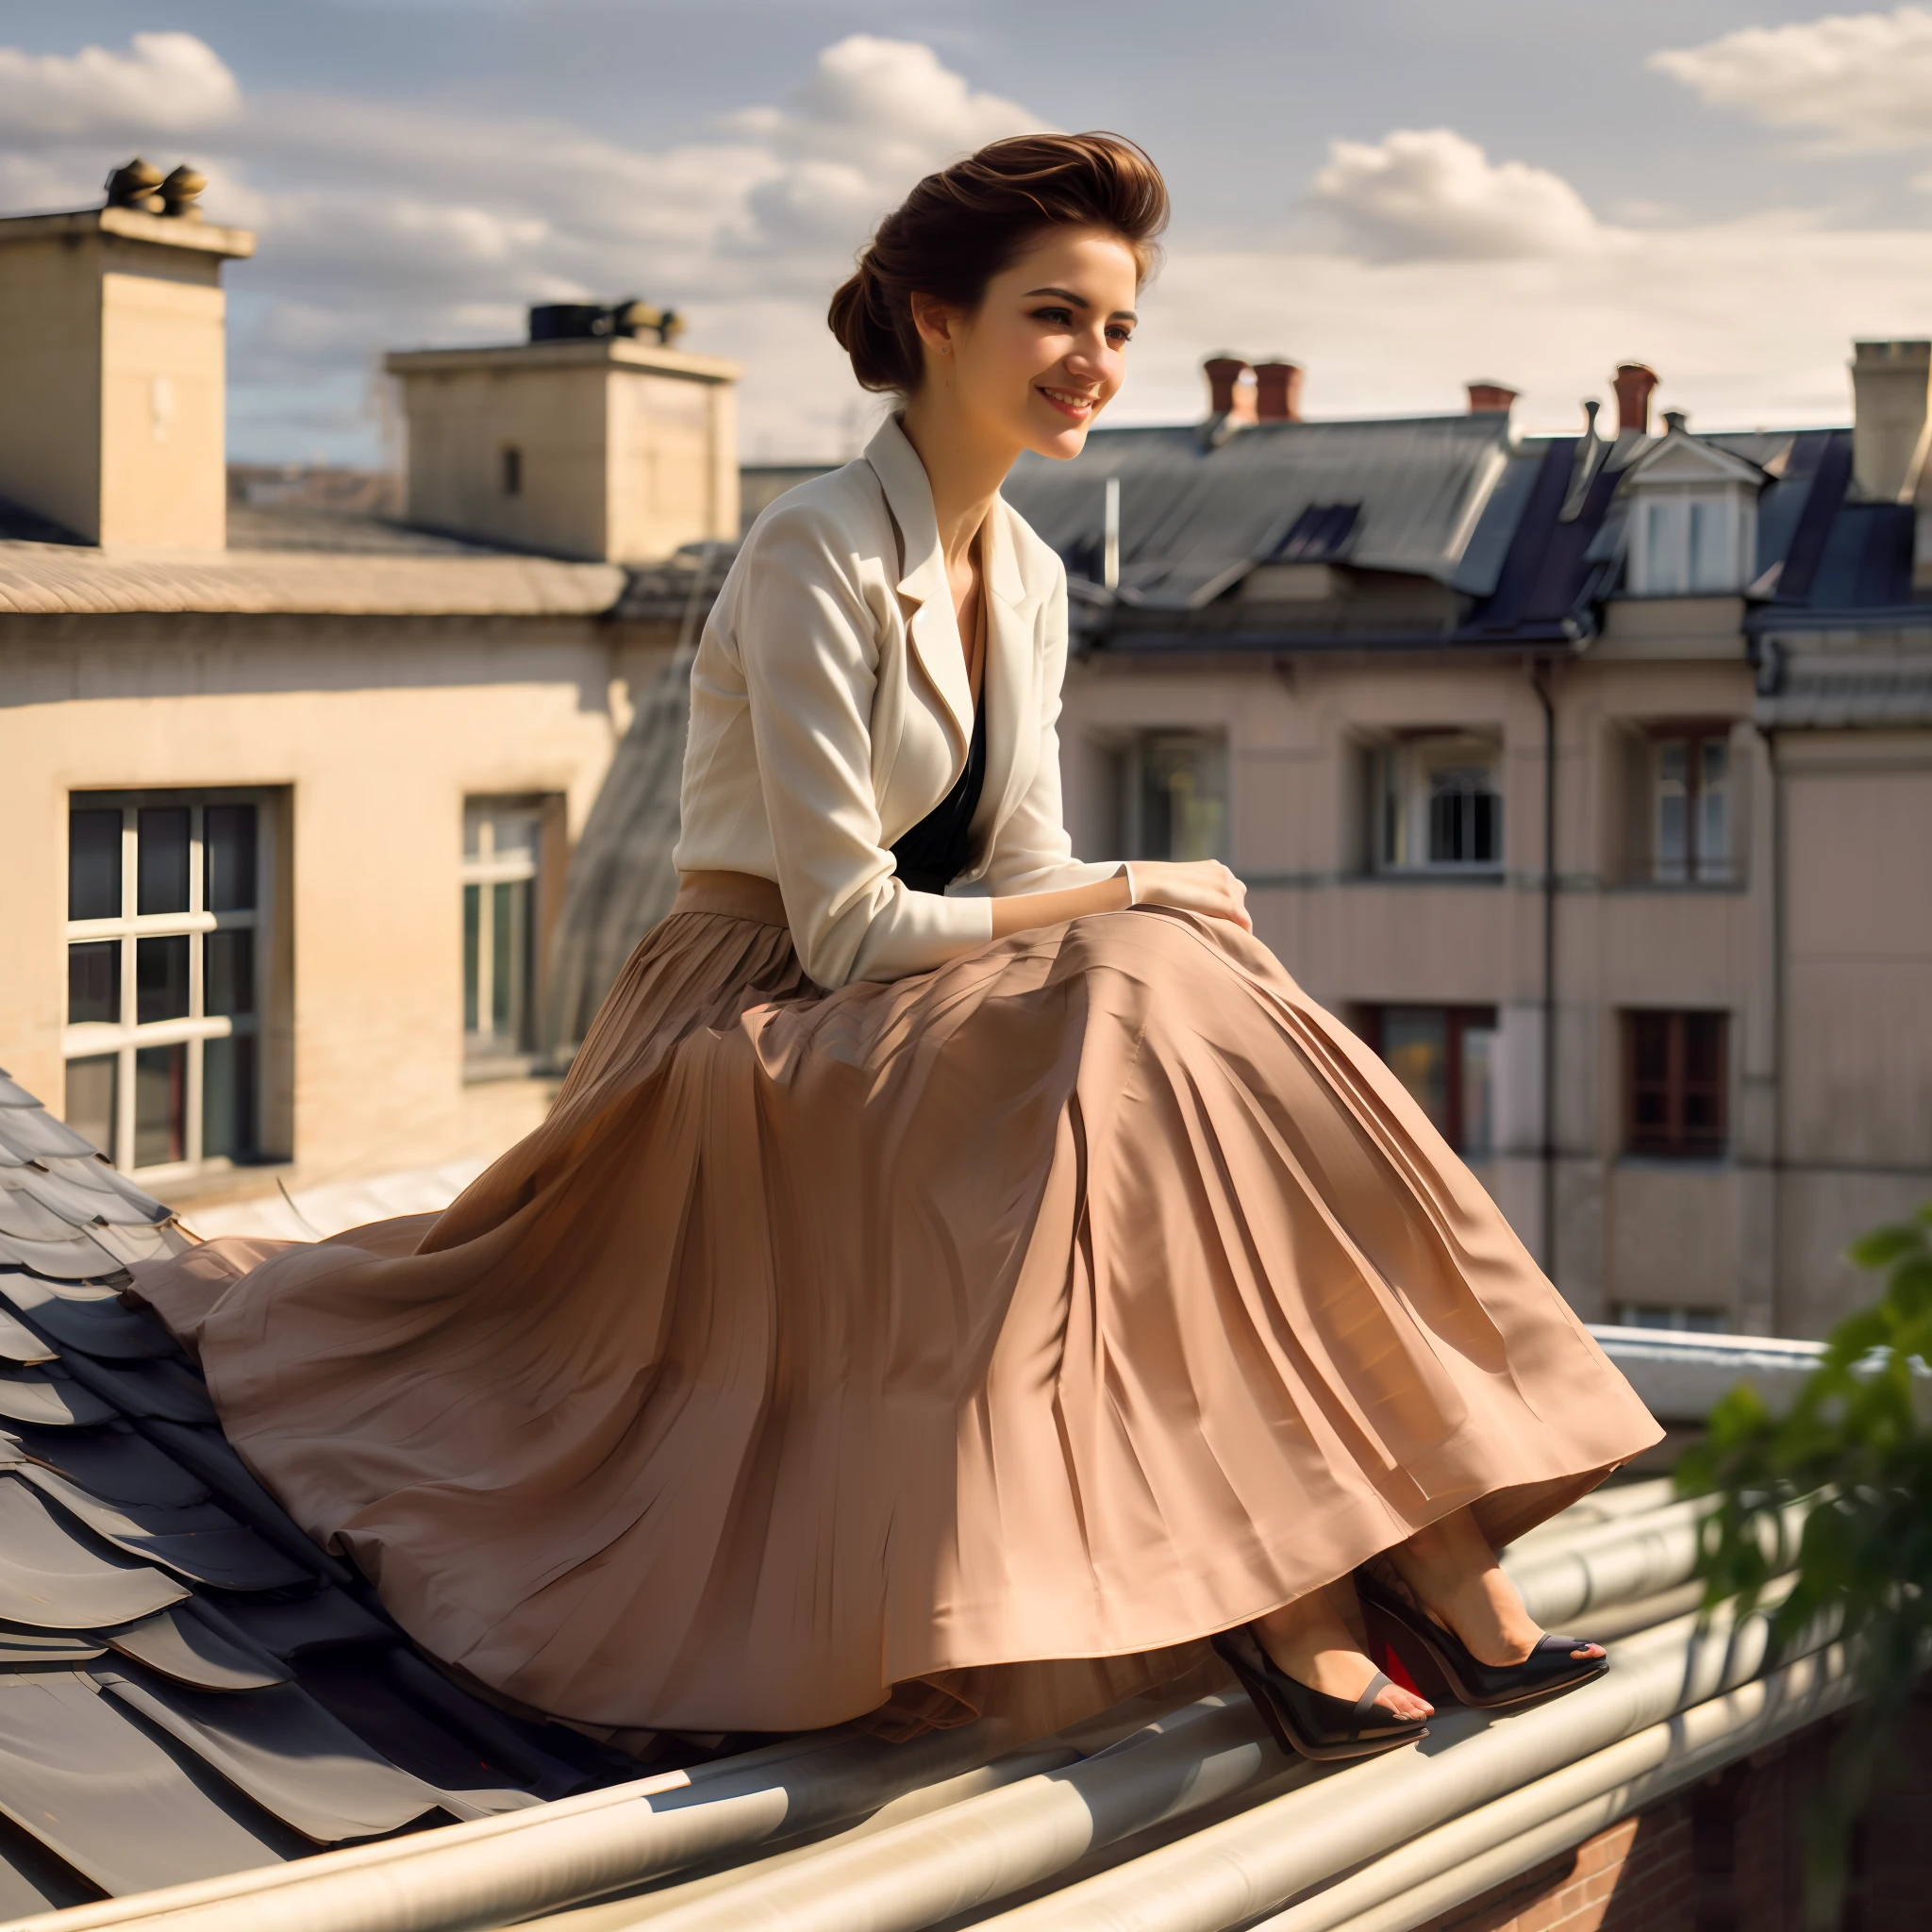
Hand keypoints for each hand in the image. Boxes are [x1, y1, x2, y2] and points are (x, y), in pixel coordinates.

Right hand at [1126, 860, 1251, 932]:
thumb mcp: (1181, 885)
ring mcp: (1225, 886)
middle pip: (1239, 898)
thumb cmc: (1155, 887)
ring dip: (1236, 923)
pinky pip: (1242, 918)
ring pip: (1241, 909)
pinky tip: (1239, 940)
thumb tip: (1195, 905)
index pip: (1232, 888)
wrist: (1148, 883)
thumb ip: (1194, 891)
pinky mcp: (1224, 900)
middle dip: (1234, 913)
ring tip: (1228, 938)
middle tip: (1224, 931)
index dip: (1228, 906)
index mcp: (1214, 867)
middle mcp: (1223, 873)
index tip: (1222, 921)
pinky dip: (1243, 930)